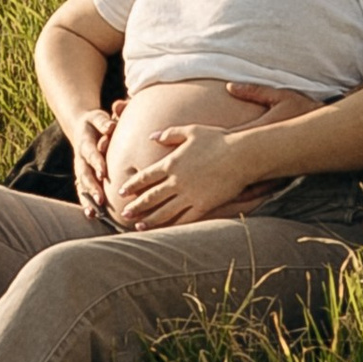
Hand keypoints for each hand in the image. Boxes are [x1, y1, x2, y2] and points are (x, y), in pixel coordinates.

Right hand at [68, 102, 120, 216]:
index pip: (90, 153)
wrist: (81, 128)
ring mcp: (80, 170)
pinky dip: (86, 203)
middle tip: (100, 198)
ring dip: (88, 198)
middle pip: (84, 174)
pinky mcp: (82, 178)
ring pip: (82, 186)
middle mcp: (80, 159)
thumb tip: (111, 127)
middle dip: (92, 186)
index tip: (102, 172)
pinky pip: (82, 192)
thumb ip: (103, 122)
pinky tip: (92, 215)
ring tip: (94, 212)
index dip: (96, 162)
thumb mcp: (98, 117)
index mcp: (84, 142)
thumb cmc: (96, 123)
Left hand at [107, 123, 265, 230]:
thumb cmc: (217, 139)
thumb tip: (152, 136)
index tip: (121, 192)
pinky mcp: (203, 206)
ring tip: (138, 226)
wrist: (241, 155)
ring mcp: (189, 195)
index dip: (132, 185)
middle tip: (124, 214)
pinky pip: (184, 219)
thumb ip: (169, 134)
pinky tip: (164, 230)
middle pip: (150, 197)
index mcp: (171, 163)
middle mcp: (176, 181)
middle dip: (136, 206)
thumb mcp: (191, 131)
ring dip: (149, 220)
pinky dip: (172, 226)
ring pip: (164, 211)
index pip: (145, 177)